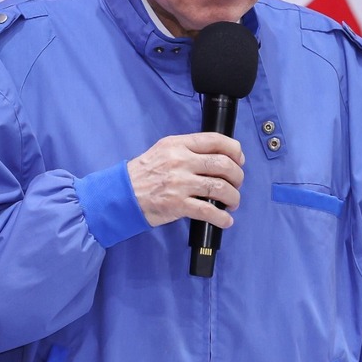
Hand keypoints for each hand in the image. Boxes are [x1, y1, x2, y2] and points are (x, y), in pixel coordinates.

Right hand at [127, 132, 244, 227]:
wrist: (122, 194)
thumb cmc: (143, 173)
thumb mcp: (163, 150)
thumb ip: (188, 149)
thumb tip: (217, 156)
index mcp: (178, 144)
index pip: (215, 140)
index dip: (235, 150)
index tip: (239, 160)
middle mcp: (181, 161)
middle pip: (223, 165)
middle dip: (237, 176)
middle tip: (236, 184)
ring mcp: (179, 183)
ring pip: (220, 187)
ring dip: (233, 197)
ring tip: (232, 203)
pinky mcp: (177, 204)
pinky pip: (208, 211)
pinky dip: (222, 217)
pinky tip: (225, 220)